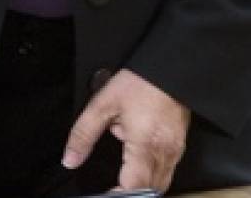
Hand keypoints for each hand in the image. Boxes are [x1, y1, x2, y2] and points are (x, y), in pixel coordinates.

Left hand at [62, 68, 190, 192]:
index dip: (119, 196)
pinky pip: (169, 170)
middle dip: (131, 193)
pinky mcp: (180, 143)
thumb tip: (70, 159)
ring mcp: (175, 148)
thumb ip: (83, 134)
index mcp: (145, 143)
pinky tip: (140, 164)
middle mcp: (164, 150)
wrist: (170, 66)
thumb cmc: (141, 82)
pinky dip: (154, 176)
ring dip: (143, 186)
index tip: (107, 193)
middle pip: (150, 190)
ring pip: (162, 183)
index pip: (134, 187)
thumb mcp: (103, 104)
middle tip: (112, 189)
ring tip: (124, 179)